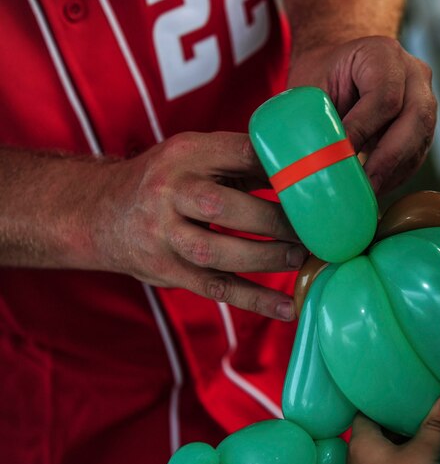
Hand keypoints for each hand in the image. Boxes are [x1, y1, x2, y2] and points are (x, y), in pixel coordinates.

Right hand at [95, 132, 305, 319]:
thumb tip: (307, 171)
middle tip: (310, 230)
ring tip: (300, 258)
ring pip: (216, 252)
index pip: (238, 153)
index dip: (279, 169)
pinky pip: (216, 289)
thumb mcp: (197, 156)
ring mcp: (163, 235)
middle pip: (222, 208)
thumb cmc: (168, 181)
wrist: (101, 213)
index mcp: (185, 153)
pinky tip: (287, 309)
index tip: (315, 184)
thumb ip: (244, 162)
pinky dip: (256, 301)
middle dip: (272, 221)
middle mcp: (168, 192)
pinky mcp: (168, 272)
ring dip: (266, 258)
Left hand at [287, 36, 436, 194]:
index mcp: (384, 54)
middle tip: (366, 186)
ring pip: (420, 140)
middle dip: (389, 158)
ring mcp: (425, 99)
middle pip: (415, 119)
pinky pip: (417, 154)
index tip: (341, 154)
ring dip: (395, 170)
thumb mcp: (312, 87)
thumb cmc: (323, 76)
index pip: (384, 96)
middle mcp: (414, 74)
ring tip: (368, 192)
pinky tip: (376, 187)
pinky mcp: (425, 125)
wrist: (342, 68)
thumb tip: (311, 161)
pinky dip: (397, 174)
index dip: (364, 129)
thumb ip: (315, 117)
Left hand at [347, 394, 439, 463]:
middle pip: (374, 429)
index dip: (379, 399)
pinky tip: (423, 452)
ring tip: (423, 424)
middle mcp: (356, 459)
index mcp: (359, 443)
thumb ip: (437, 424)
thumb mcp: (425, 451)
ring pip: (383, 449)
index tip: (398, 389)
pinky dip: (403, 456)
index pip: (363, 411)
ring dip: (400, 439)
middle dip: (395, 418)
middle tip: (416, 402)